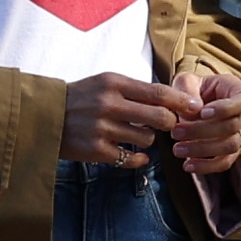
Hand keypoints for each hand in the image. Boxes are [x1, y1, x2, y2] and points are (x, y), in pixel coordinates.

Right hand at [61, 71, 205, 169]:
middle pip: (160, 117)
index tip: (196, 108)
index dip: (182, 102)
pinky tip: (137, 154)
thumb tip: (174, 99)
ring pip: (147, 139)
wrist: (44, 116)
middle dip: (170, 123)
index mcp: (114, 83)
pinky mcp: (96, 150)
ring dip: (149, 139)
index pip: (158, 92)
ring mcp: (102, 129)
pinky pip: (132, 158)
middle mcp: (109, 104)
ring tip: (137, 135)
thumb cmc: (82, 97)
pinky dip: (140, 157)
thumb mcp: (105, 83)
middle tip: (168, 125)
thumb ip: (136, 89)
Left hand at [167, 69, 240, 177]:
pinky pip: (225, 162)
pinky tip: (188, 164)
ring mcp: (239, 133)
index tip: (203, 113)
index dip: (226, 109)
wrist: (190, 104)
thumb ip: (188, 90)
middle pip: (233, 126)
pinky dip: (207, 166)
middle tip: (177, 131)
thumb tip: (195, 109)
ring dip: (202, 149)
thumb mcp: (185, 81)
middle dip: (202, 131)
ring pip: (230, 146)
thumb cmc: (191, 90)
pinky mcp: (229, 151)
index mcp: (236, 91)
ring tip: (178, 149)